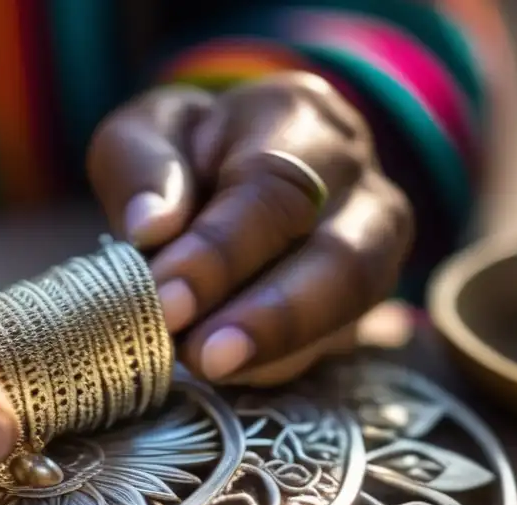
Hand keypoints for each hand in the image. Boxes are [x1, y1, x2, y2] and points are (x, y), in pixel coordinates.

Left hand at [88, 72, 413, 385]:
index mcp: (300, 118)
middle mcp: (357, 181)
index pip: (273, 188)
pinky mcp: (361, 303)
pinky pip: (334, 342)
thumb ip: (143, 170)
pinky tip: (229, 374)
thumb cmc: (183, 153)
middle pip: (341, 256)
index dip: (221, 252)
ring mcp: (373, 247)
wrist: (226, 169)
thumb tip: (149, 227)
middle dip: (272, 315)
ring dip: (279, 349)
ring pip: (353, 307)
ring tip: (210, 370)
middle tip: (204, 356)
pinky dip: (280, 364)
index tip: (167, 299)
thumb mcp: (144, 136)